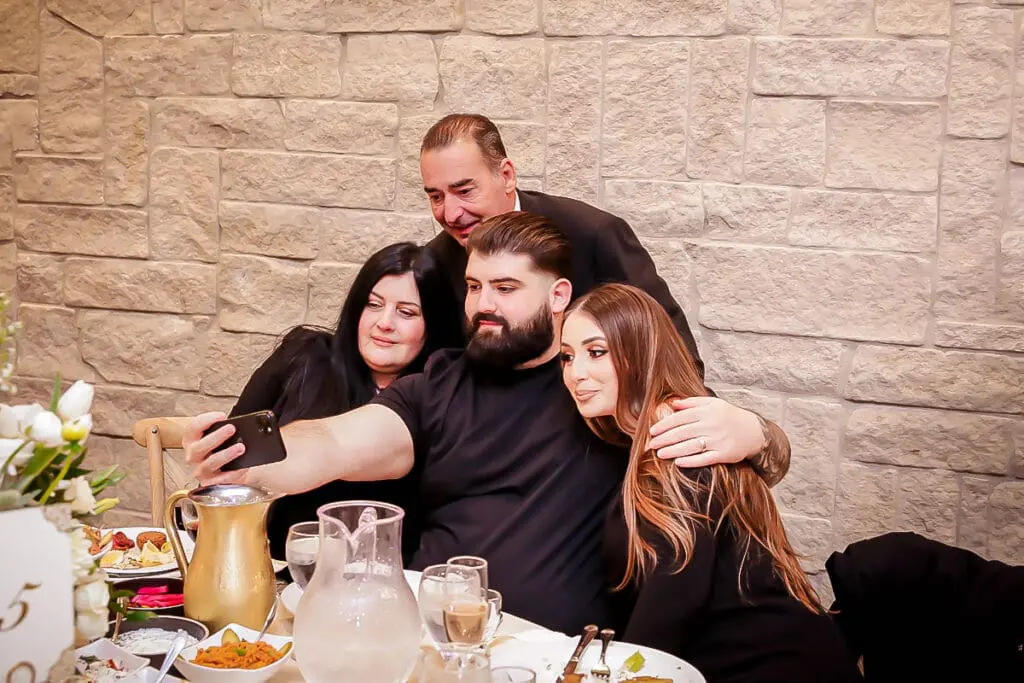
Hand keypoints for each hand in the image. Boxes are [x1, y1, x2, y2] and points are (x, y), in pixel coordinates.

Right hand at [182, 412, 245, 485]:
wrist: (227, 473)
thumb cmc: (221, 451)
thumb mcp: (218, 438)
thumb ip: (223, 430)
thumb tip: (241, 426)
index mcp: (192, 440)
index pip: (193, 428)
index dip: (206, 420)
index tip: (222, 416)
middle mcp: (193, 456)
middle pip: (199, 447)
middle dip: (216, 436)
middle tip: (231, 428)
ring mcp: (200, 470)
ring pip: (210, 463)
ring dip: (226, 454)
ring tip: (240, 447)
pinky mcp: (210, 483)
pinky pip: (221, 479)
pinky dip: (233, 472)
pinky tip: (243, 466)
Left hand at [648, 397, 765, 468]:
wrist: (754, 431)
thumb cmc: (730, 416)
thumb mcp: (713, 404)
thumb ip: (692, 403)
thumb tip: (672, 403)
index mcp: (707, 411)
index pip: (681, 418)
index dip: (665, 425)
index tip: (653, 431)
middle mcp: (712, 424)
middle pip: (683, 432)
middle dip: (665, 439)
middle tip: (651, 444)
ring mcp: (719, 440)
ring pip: (692, 446)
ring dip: (674, 450)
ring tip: (660, 454)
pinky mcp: (725, 454)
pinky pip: (705, 459)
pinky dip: (691, 461)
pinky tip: (678, 463)